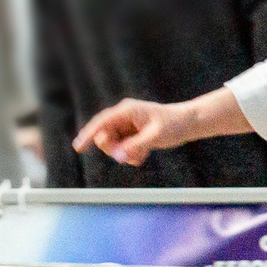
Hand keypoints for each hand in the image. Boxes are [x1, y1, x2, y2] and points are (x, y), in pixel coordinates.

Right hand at [73, 98, 188, 165]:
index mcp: (126, 111)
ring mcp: (127, 126)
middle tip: (132, 155)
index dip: (88, 134)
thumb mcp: (155, 137)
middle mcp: (123, 117)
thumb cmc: (173, 125)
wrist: (188, 122)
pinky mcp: (131, 134)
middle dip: (115, 150)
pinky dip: (131, 155)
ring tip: (143, 153)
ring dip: (125, 154)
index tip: (78, 147)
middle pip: (104, 137)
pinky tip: (145, 153)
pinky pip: (122, 149)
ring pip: (114, 146)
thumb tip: (117, 156)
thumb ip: (135, 146)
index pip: (101, 123)